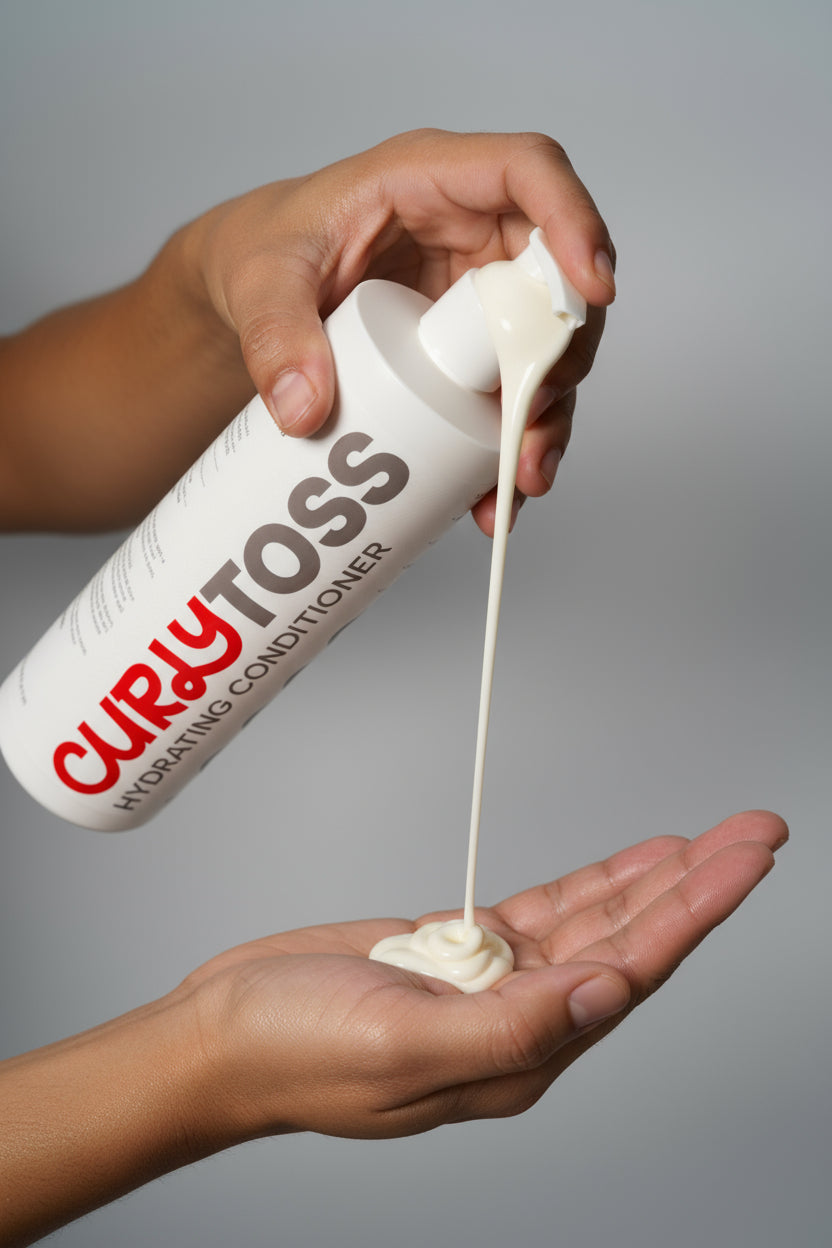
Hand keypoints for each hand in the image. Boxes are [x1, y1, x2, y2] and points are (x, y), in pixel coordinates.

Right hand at [179, 810, 784, 1141]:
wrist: (221, 1035)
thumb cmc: (292, 1052)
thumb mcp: (399, 1046)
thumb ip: (509, 1025)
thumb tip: (606, 993)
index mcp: (517, 1057)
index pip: (629, 973)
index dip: (694, 912)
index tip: (742, 860)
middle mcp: (520, 1022)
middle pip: (630, 941)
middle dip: (698, 884)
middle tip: (756, 832)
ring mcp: (492, 983)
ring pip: (595, 921)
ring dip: (655, 878)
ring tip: (714, 837)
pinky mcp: (460, 950)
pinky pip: (545, 910)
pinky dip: (593, 882)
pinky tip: (631, 863)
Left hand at [188, 128, 615, 534]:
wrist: (248, 294)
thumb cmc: (262, 253)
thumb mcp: (256, 281)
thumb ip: (272, 335)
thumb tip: (304, 411)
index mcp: (430, 179)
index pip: (528, 172)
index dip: (574, 220)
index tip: (593, 287)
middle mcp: (471, 234)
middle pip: (554, 279)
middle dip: (562, 355)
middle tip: (538, 416)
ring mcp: (476, 296)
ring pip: (542, 350)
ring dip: (545, 418)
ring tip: (521, 477)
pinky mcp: (469, 351)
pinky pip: (508, 396)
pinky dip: (507, 449)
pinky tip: (492, 497)